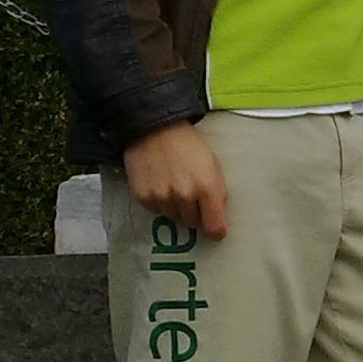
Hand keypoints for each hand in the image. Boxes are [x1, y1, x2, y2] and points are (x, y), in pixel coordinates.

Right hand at [123, 120, 228, 239]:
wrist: (155, 130)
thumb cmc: (188, 144)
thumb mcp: (213, 163)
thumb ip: (217, 190)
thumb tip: (218, 216)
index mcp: (206, 186)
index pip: (214, 226)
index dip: (216, 230)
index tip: (217, 231)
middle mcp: (184, 196)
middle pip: (193, 223)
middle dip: (195, 213)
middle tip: (192, 195)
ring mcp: (162, 198)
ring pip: (174, 217)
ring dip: (177, 207)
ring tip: (175, 183)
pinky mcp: (144, 198)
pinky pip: (156, 210)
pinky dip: (160, 202)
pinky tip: (161, 183)